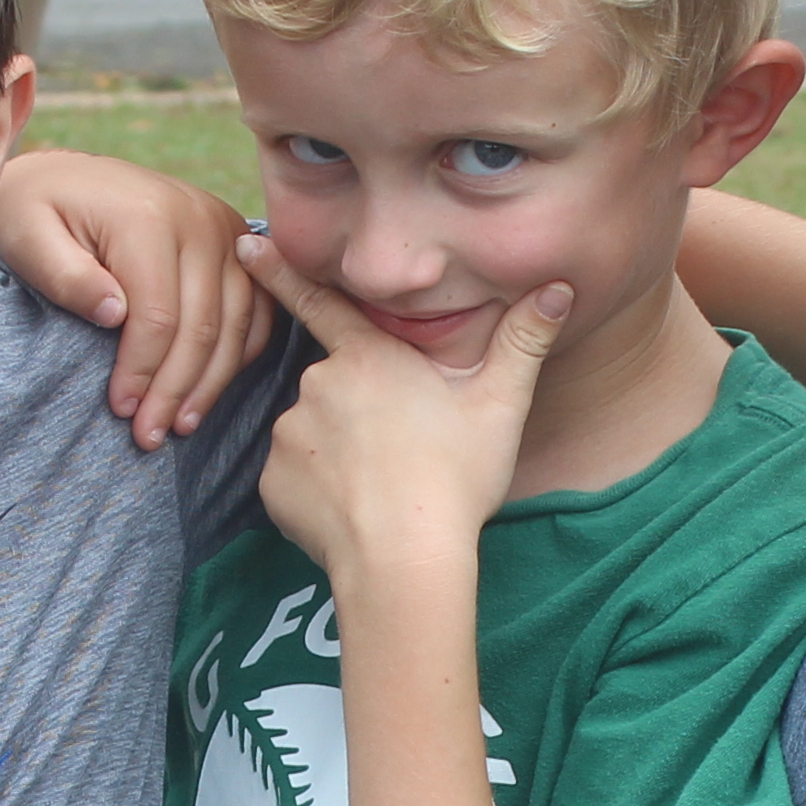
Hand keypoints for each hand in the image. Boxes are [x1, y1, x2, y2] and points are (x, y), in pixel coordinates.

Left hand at [0, 147, 275, 445]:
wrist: (70, 177)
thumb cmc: (40, 213)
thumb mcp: (29, 238)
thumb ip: (66, 277)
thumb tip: (113, 315)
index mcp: (148, 217)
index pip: (158, 315)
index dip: (142, 371)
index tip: (122, 410)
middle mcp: (198, 218)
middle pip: (202, 326)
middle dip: (176, 390)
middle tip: (150, 436)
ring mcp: (225, 229)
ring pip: (236, 324)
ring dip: (210, 383)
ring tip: (180, 424)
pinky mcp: (236, 242)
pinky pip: (255, 310)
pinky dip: (237, 354)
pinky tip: (208, 387)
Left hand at [236, 232, 564, 597]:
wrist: (406, 561)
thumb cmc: (456, 479)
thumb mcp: (500, 406)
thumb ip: (525, 342)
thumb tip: (559, 288)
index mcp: (368, 357)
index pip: (318, 302)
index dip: (281, 271)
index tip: (246, 243)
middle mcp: (317, 385)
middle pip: (336, 387)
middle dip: (360, 411)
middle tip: (401, 453)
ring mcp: (288, 434)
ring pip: (314, 433)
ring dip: (338, 452)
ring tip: (381, 487)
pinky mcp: (271, 484)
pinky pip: (294, 476)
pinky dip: (318, 489)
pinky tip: (352, 510)